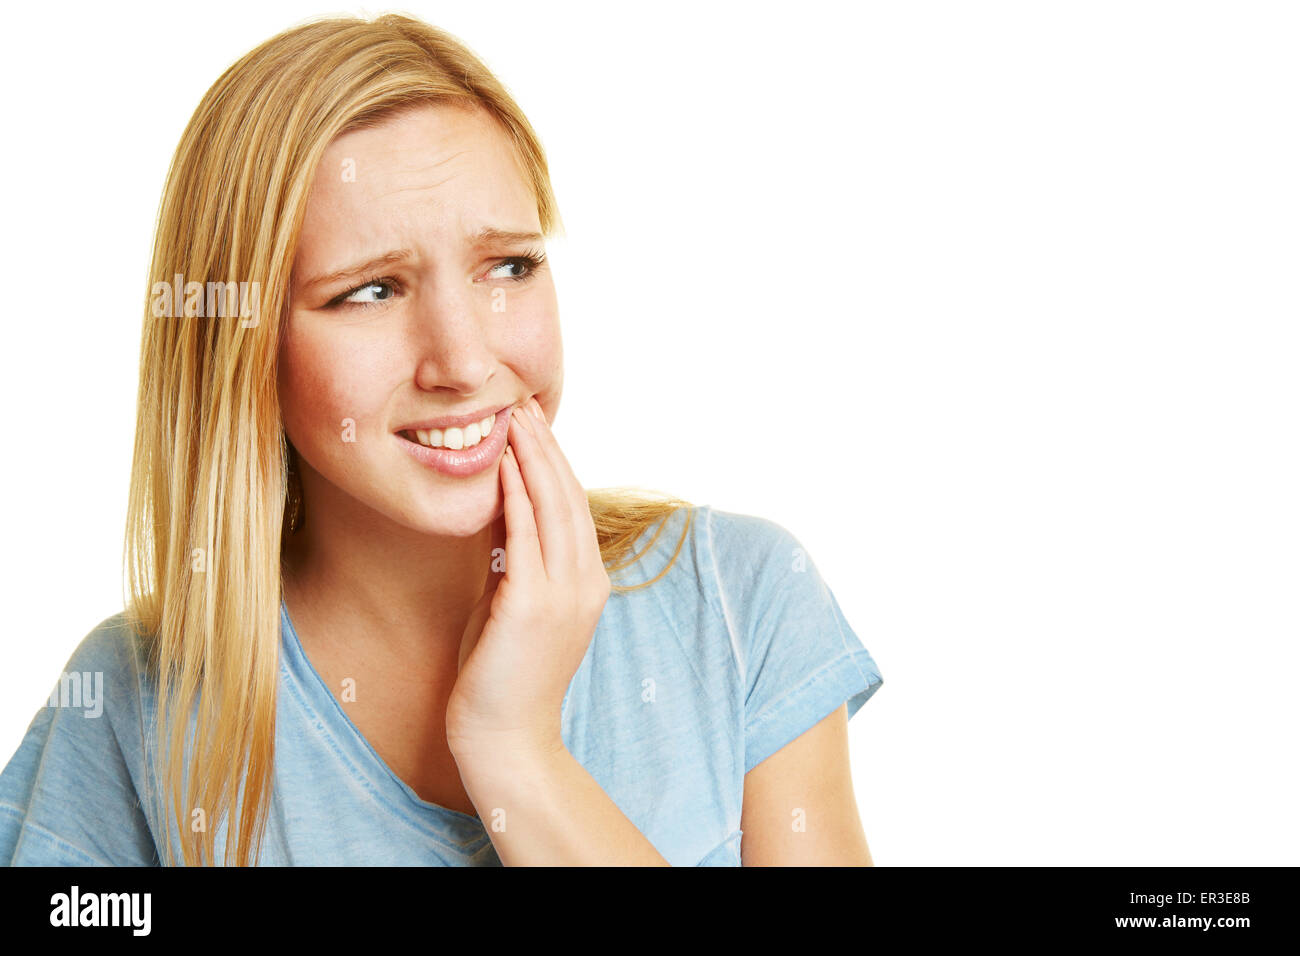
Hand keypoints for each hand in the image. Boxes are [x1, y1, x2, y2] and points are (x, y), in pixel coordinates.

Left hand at [446, 397, 610, 761]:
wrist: (506, 738)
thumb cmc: (502, 676)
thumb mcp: (512, 605)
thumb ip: (513, 561)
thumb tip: (500, 515)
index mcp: (588, 582)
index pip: (574, 506)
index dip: (555, 461)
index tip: (533, 424)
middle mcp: (586, 582)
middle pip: (569, 496)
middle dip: (545, 446)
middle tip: (523, 403)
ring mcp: (564, 594)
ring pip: (553, 507)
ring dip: (532, 457)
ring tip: (514, 417)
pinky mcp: (532, 606)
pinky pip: (526, 536)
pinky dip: (517, 495)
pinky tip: (504, 464)